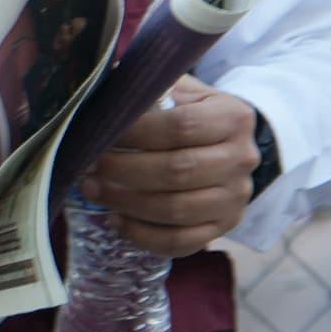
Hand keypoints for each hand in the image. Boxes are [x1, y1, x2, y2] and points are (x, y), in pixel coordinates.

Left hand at [76, 77, 262, 257]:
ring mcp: (235, 198)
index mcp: (233, 116)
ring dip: (126, 203)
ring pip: (176, 210)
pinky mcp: (224, 227)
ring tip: (93, 190)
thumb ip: (148, 90)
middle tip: (89, 166)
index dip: (136, 132)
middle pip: (178, 170)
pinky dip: (143, 235)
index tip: (101, 133)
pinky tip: (116, 220)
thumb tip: (101, 100)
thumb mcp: (179, 89)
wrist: (227, 144)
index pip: (181, 126)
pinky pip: (181, 242)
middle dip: (124, 170)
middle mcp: (241, 159)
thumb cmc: (190, 112)